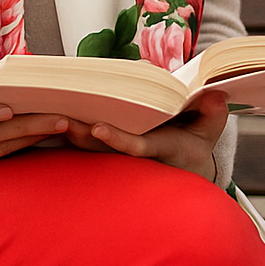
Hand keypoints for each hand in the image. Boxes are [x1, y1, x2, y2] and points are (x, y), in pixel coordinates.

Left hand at [61, 90, 227, 181]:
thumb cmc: (196, 142)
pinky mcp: (110, 155)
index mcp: (162, 150)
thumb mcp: (210, 129)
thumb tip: (214, 95)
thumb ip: (213, 113)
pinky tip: (50, 118)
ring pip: (91, 150)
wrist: (186, 171)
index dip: (117, 139)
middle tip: (62, 121)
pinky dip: (70, 135)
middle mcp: (137, 159)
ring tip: (50, 117)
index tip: (97, 128)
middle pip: (105, 150)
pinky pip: (87, 146)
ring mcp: (121, 160)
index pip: (136, 147)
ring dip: (71, 135)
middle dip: (82, 137)